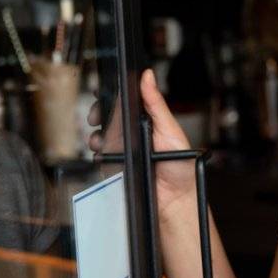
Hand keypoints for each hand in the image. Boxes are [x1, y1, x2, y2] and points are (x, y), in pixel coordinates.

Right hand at [86, 69, 197, 221]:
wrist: (175, 200)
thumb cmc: (181, 166)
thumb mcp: (170, 129)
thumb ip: (156, 104)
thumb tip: (148, 76)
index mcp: (148, 120)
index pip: (126, 101)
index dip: (112, 94)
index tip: (102, 89)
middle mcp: (134, 133)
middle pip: (109, 116)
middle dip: (98, 112)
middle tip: (96, 116)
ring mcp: (124, 149)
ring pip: (101, 135)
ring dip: (96, 134)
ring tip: (99, 138)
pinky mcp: (116, 166)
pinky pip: (101, 156)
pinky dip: (98, 153)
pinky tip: (102, 153)